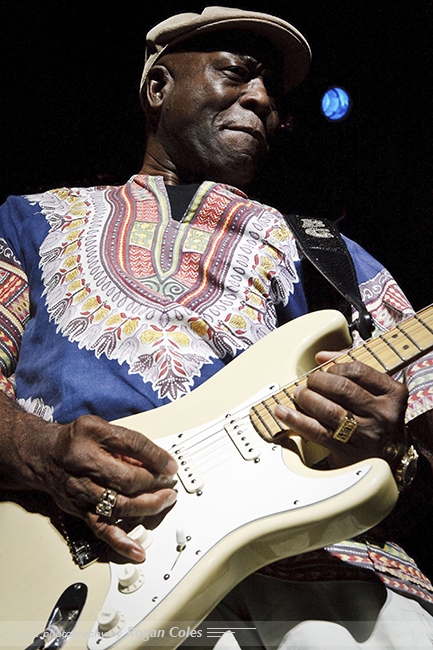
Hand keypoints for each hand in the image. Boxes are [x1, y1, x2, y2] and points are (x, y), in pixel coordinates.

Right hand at [0, 396, 177, 561]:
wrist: (44, 456)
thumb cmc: (76, 441)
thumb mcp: (99, 427)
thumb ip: (125, 440)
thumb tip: (156, 459)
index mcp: (92, 437)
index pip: (132, 445)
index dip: (156, 456)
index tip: (170, 464)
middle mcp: (86, 465)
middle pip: (128, 479)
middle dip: (155, 482)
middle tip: (169, 483)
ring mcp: (83, 491)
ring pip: (120, 505)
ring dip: (148, 506)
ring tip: (165, 501)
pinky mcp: (81, 511)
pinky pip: (103, 530)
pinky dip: (122, 542)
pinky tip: (137, 550)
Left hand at [274, 351, 407, 468]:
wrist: (389, 456)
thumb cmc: (378, 416)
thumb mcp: (377, 390)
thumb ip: (352, 368)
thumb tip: (321, 356)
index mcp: (392, 393)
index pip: (358, 370)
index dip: (335, 366)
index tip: (326, 370)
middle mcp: (382, 414)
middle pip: (341, 388)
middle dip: (317, 381)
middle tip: (309, 383)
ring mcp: (365, 434)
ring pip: (328, 410)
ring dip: (306, 398)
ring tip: (299, 395)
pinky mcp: (348, 451)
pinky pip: (317, 432)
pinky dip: (296, 420)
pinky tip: (283, 412)